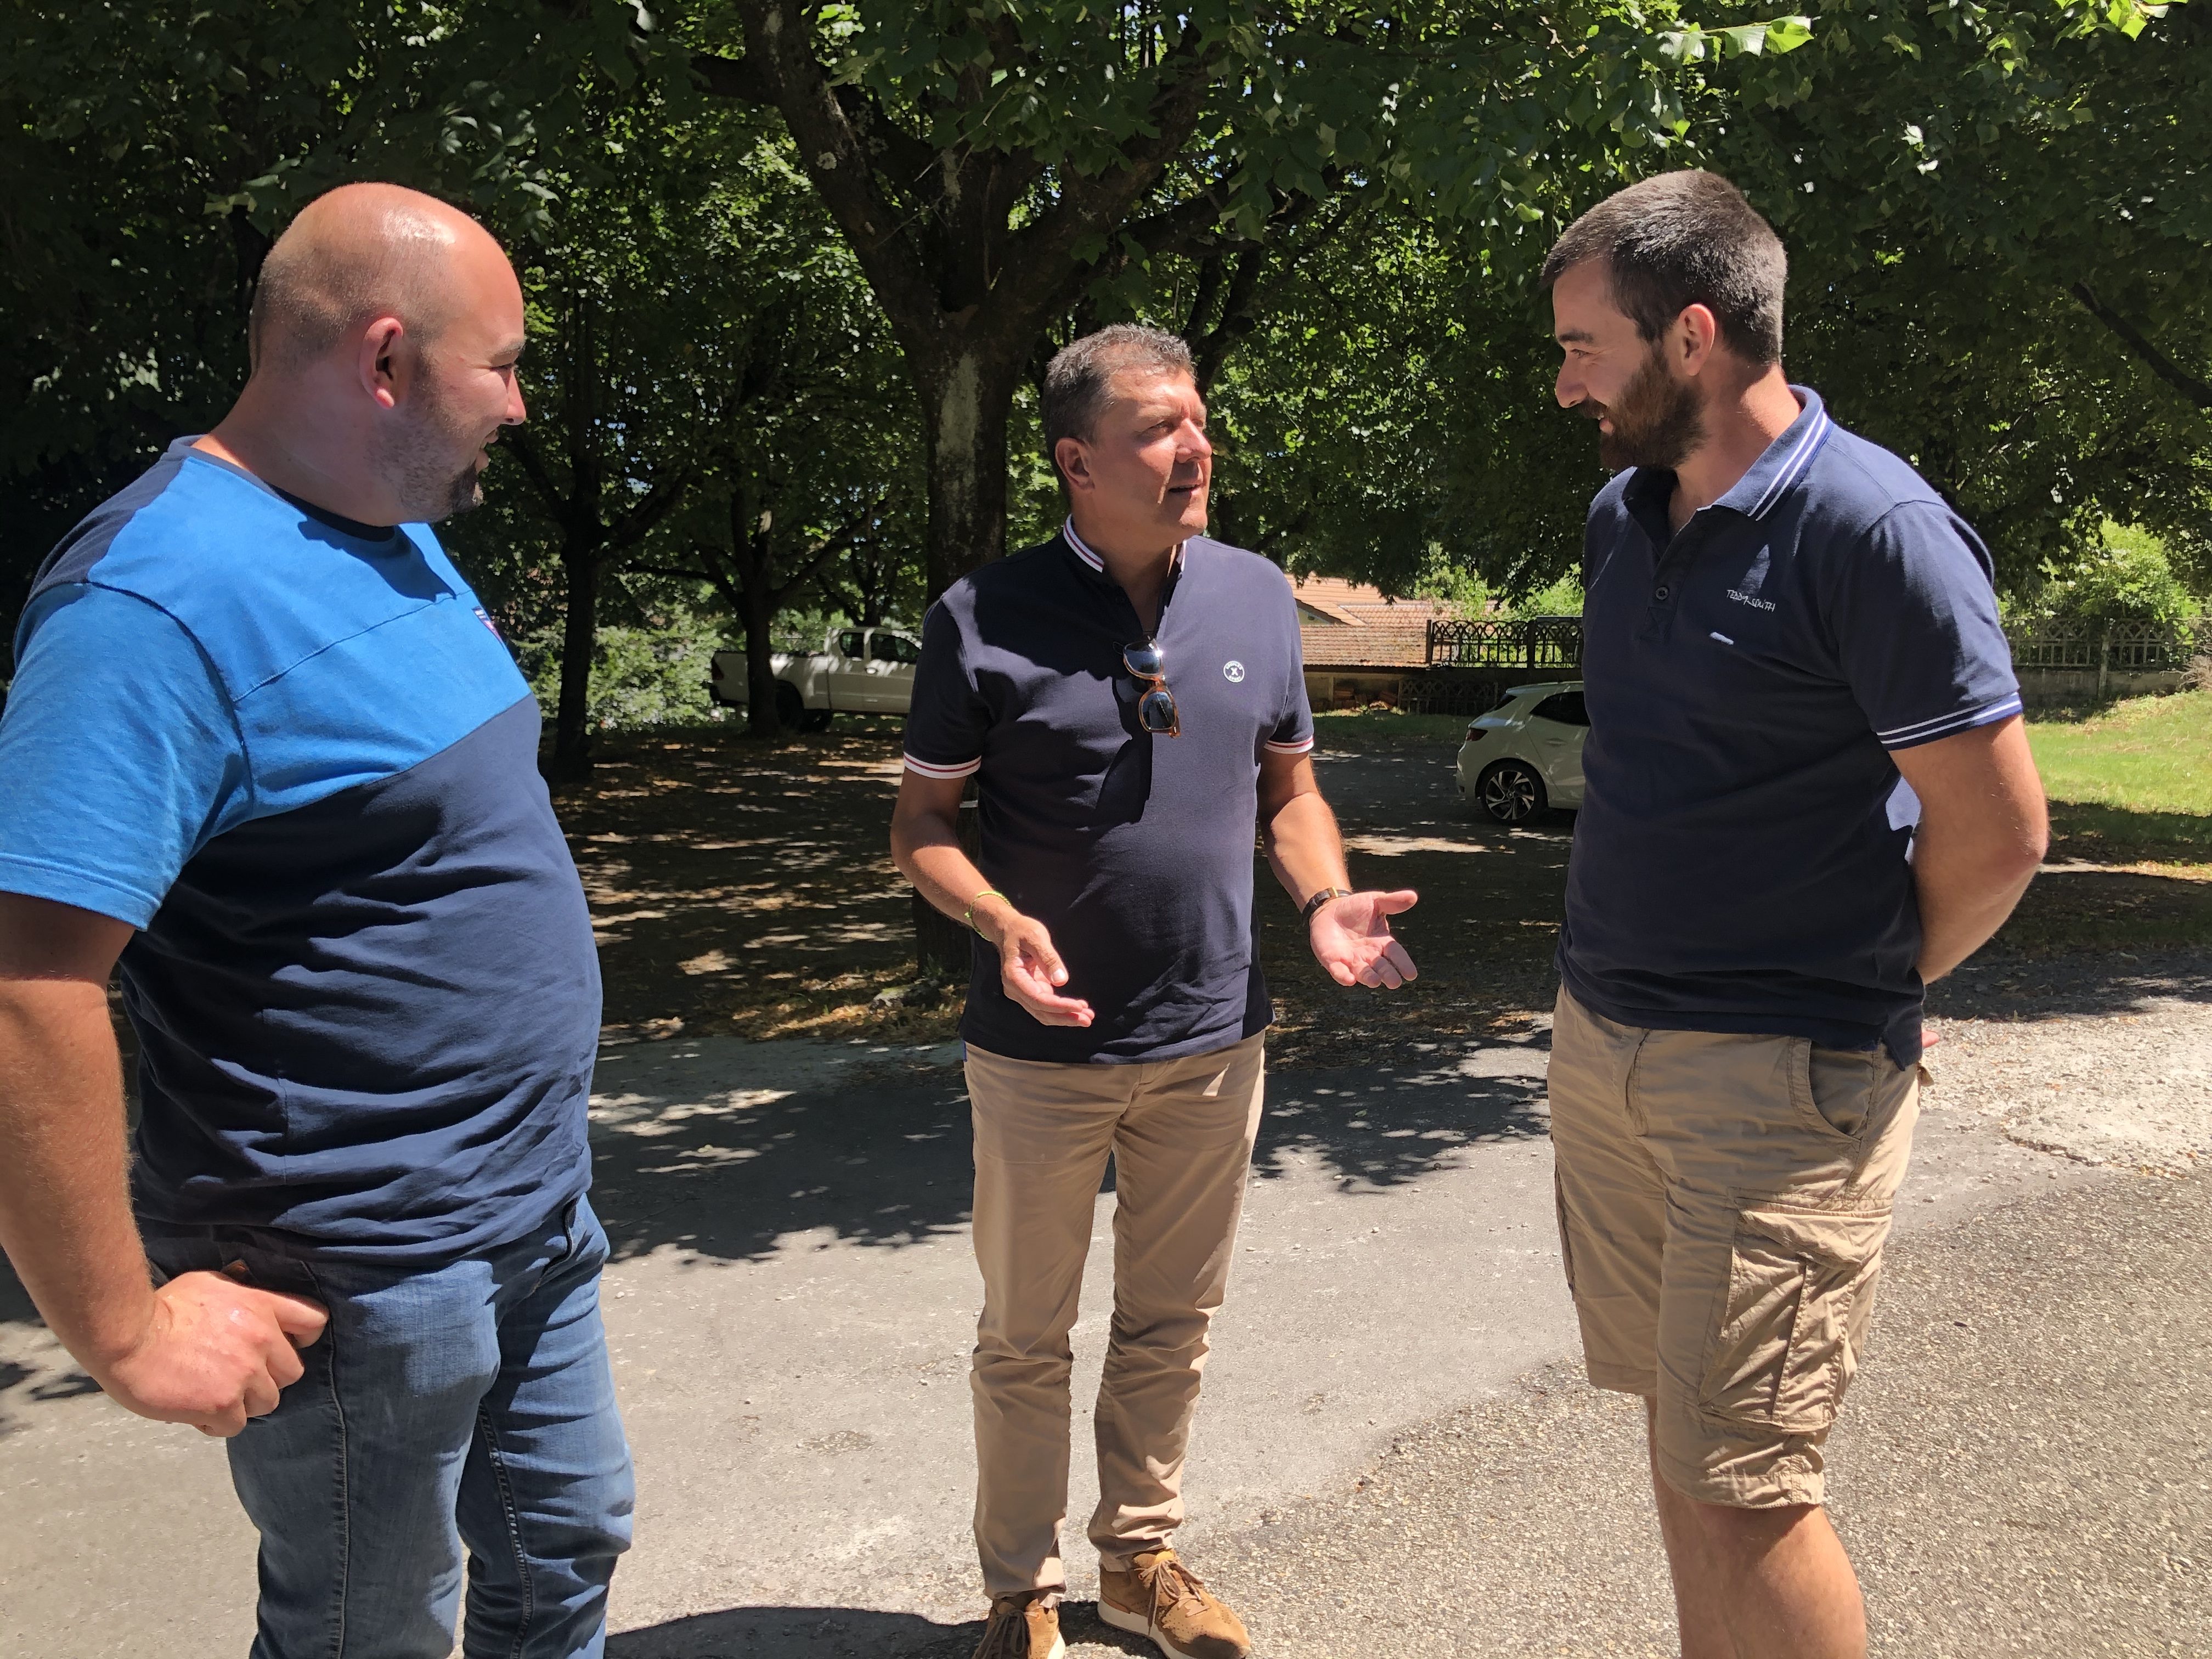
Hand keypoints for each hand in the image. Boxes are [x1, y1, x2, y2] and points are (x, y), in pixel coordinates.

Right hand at [94, 1270, 328, 1437]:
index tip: (282, 1348)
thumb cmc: (161, 1307)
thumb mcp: (210, 1285)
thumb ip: (239, 1297)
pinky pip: (236, 1425)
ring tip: (214, 1396)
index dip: (302, 1339)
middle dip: (268, 1378)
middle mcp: (262, 1339)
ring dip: (244, 1404)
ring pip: (267, 1402)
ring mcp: (245, 1373)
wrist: (128, 1336)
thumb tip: (248, 1302)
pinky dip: (218, 1424)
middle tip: (237, 1378)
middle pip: (292, 1371)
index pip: (313, 1321)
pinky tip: (197, 1414)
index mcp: (262, 1306)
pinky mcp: (223, 1403)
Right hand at [974, 899, 1093, 1027]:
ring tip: (1087, 1016)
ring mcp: (1023, 992)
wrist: (1008, 930)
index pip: (1038, 999)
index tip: (1078, 1006)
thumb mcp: (1036, 938)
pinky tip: (1078, 1008)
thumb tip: (1061, 980)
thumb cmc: (1021, 930)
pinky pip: (1046, 1005)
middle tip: (1087, 1019)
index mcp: (1014, 977)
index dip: (1058, 1006)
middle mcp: (1016, 989)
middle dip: (1065, 1017)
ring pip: (1044, 1013)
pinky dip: (1061, 1009)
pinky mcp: (1031, 990)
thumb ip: (1048, 958)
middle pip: (1041, 1011)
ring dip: (1065, 1017)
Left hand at [1310, 889, 1418, 988]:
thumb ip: (1393, 902)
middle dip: (1388, 975)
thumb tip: (1413, 896)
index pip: (1396, 955)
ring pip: (1362, 973)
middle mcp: (1369, 956)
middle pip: (1382, 968)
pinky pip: (1339, 971)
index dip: (1403, 964)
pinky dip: (1343, 976)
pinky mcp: (1333, 961)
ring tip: (1375, 982)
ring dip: (1369, 978)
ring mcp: (1351, 960)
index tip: (1411, 975)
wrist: (1330, 910)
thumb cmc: (1357, 908)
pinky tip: (1349, 980)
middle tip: (1394, 983)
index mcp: (1383, 943)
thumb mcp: (1376, 902)